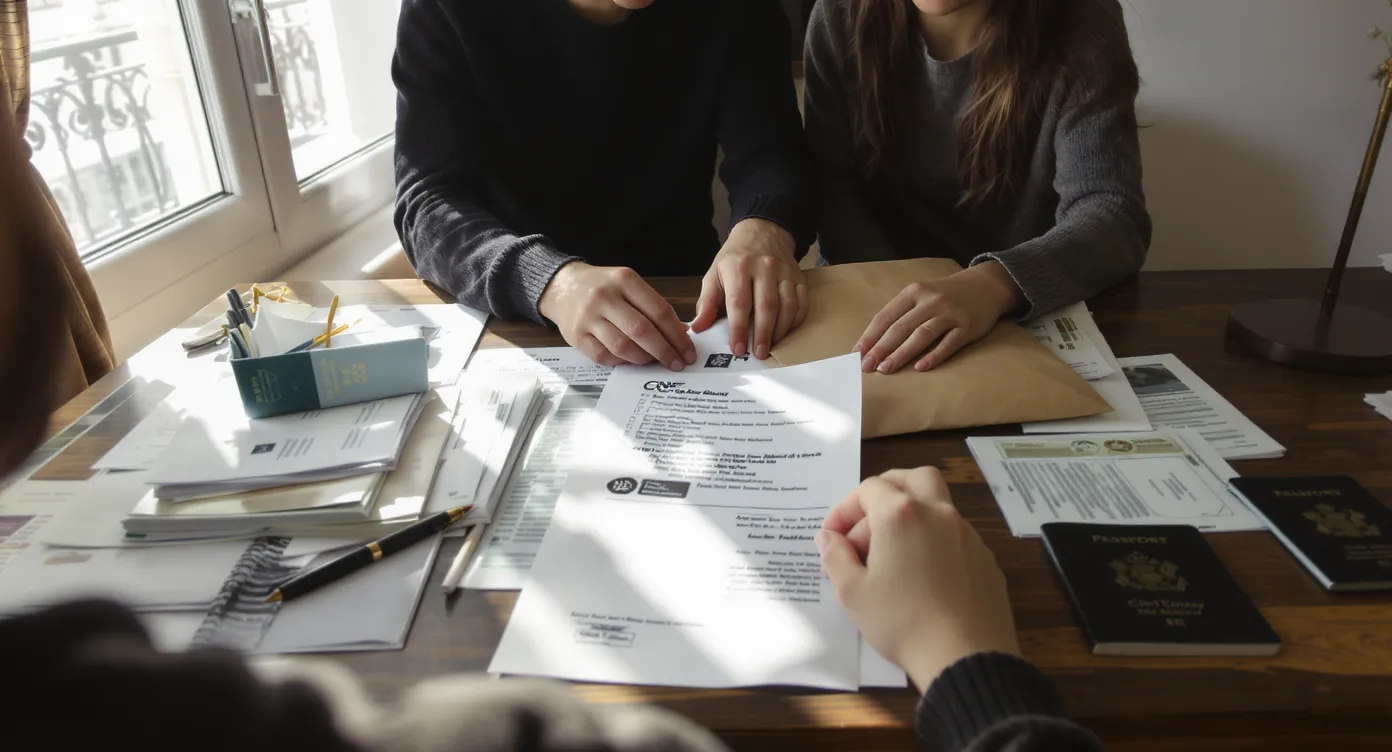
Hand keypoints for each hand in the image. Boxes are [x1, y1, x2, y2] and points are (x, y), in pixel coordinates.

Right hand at [539, 261, 694, 370]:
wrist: (561, 286)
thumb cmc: (602, 287)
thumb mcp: (628, 284)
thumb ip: (652, 306)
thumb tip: (679, 333)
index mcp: (624, 280)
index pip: (658, 311)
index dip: (677, 335)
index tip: (688, 350)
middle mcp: (604, 297)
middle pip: (642, 330)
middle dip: (665, 351)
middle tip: (678, 363)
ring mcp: (588, 317)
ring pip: (623, 347)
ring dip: (645, 359)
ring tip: (655, 361)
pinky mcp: (576, 336)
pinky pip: (605, 356)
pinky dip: (623, 362)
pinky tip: (632, 360)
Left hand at [691, 218, 807, 359]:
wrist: (762, 232)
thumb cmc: (735, 258)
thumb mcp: (714, 274)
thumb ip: (707, 302)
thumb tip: (698, 328)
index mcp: (738, 267)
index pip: (739, 302)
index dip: (738, 328)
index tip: (738, 348)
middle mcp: (764, 267)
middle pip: (766, 305)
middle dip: (762, 333)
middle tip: (758, 354)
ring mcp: (784, 271)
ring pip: (787, 305)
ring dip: (780, 330)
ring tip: (771, 346)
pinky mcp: (799, 277)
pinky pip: (802, 302)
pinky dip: (795, 320)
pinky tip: (786, 331)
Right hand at [817, 467, 1019, 691]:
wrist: (966, 656)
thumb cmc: (902, 622)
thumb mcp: (852, 593)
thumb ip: (835, 557)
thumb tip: (828, 538)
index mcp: (901, 515)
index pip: (868, 489)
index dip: (844, 509)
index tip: (833, 538)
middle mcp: (938, 513)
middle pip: (912, 479)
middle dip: (886, 491)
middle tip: (866, 523)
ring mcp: (967, 534)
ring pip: (937, 505)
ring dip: (911, 517)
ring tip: (892, 557)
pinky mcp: (985, 558)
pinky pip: (955, 535)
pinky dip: (934, 542)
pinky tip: (923, 577)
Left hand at [854, 261, 1020, 373]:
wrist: (986, 285)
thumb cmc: (947, 294)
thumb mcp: (922, 294)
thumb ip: (902, 312)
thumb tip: (875, 341)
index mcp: (914, 292)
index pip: (886, 316)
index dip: (870, 336)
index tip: (856, 354)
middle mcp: (931, 300)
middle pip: (900, 327)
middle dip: (880, 349)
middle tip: (866, 367)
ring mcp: (950, 313)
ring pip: (921, 335)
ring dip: (901, 354)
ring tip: (886, 369)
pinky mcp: (967, 326)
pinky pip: (948, 343)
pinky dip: (934, 356)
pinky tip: (920, 368)